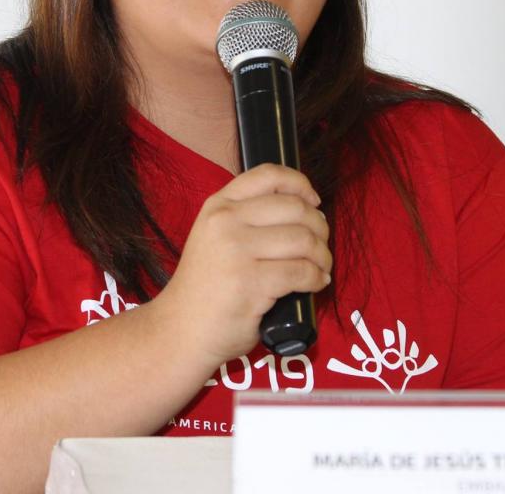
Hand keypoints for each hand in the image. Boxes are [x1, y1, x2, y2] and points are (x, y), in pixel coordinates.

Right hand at [153, 163, 331, 368]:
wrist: (182, 328)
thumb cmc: (206, 286)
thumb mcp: (215, 236)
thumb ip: (247, 217)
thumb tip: (305, 209)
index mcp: (218, 205)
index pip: (269, 175)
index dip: (300, 184)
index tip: (313, 201)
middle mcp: (226, 221)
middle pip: (295, 208)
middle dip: (319, 227)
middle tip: (320, 246)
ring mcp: (237, 251)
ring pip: (304, 239)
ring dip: (322, 255)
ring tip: (320, 267)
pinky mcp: (251, 282)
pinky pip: (302, 272)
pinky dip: (317, 278)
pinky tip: (315, 283)